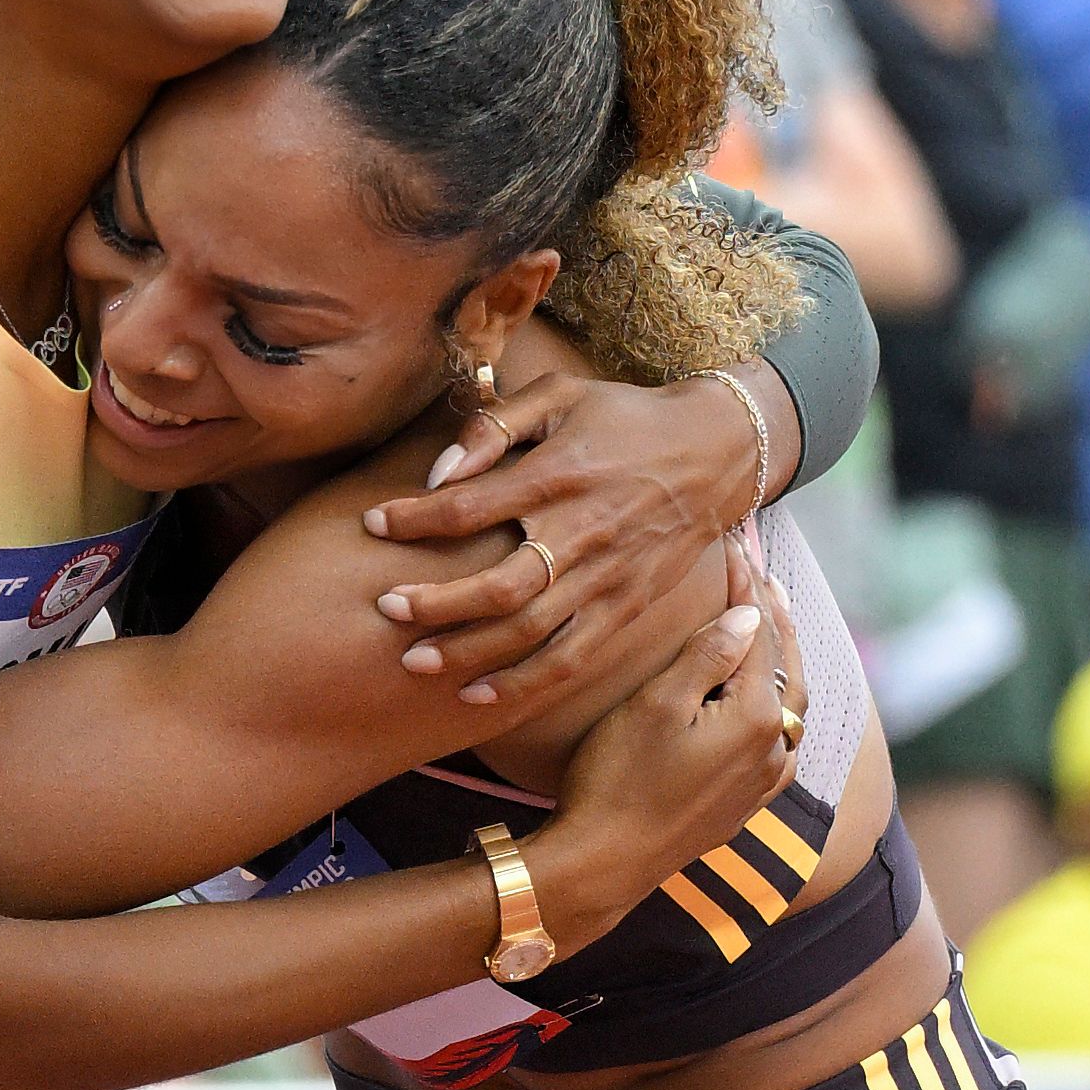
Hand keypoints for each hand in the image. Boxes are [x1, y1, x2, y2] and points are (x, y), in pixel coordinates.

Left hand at [359, 370, 771, 720]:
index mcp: (560, 475)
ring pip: (528, 632)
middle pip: (499, 585)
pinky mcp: (625, 609)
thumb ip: (497, 423)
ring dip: (466, 652)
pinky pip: (569, 659)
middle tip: (385, 606)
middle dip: (435, 603)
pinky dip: (520, 684)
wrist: (715, 452)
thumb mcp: (562, 394)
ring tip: (412, 661)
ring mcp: (606, 579)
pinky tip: (474, 695)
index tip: (374, 523)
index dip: (415, 518)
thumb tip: (439, 471)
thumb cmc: (624, 419)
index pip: (471, 506)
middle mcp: (583, 533)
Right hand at [535, 573, 787, 935]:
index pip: (758, 633)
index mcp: (758, 717)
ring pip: (789, 708)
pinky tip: (762, 703)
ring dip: (780, 662)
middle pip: (786, 667)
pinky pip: (777, 743)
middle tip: (765, 577)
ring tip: (770, 629)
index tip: (736, 546)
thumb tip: (749, 616)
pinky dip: (775, 708)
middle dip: (776, 619)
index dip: (746, 586)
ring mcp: (762, 783)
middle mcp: (774, 751)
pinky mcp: (742, 806)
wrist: (602, 864)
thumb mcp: (656, 704)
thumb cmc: (616, 779)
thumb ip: (708, 654)